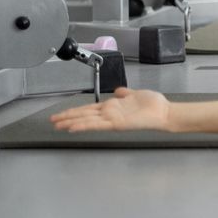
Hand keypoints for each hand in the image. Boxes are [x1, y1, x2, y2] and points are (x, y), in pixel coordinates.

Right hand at [51, 87, 174, 133]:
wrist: (164, 112)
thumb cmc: (154, 105)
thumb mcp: (136, 94)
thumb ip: (125, 93)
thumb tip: (119, 90)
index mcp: (112, 106)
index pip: (89, 109)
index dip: (75, 111)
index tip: (63, 114)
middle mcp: (110, 113)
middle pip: (84, 115)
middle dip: (67, 118)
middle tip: (53, 121)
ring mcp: (112, 119)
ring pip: (87, 120)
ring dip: (72, 122)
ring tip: (58, 125)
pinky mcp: (117, 124)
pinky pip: (98, 125)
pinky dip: (85, 126)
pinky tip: (74, 127)